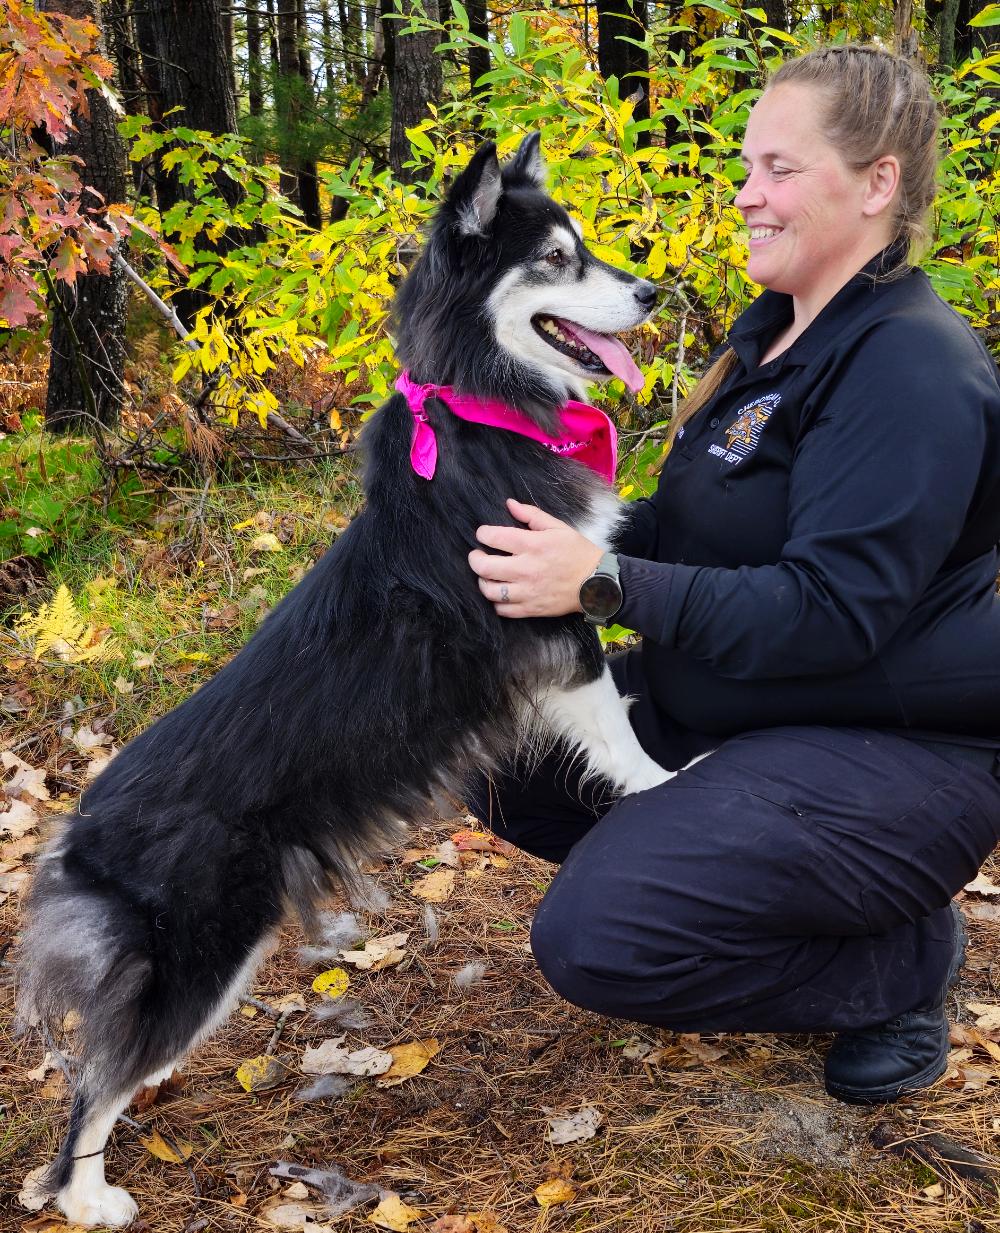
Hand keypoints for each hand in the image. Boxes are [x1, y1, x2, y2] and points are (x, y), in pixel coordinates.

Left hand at [468, 498, 603, 617]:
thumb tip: (509, 504)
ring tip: (487, 575)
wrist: (597, 583)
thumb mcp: (558, 527)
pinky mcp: (531, 609)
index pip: (495, 538)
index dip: (483, 534)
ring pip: (489, 590)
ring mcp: (527, 592)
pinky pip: (502, 609)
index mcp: (533, 545)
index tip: (483, 534)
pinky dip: (496, 601)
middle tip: (477, 555)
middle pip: (485, 567)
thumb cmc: (577, 552)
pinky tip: (500, 592)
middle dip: (475, 559)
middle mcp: (527, 569)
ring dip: (482, 581)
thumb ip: (531, 515)